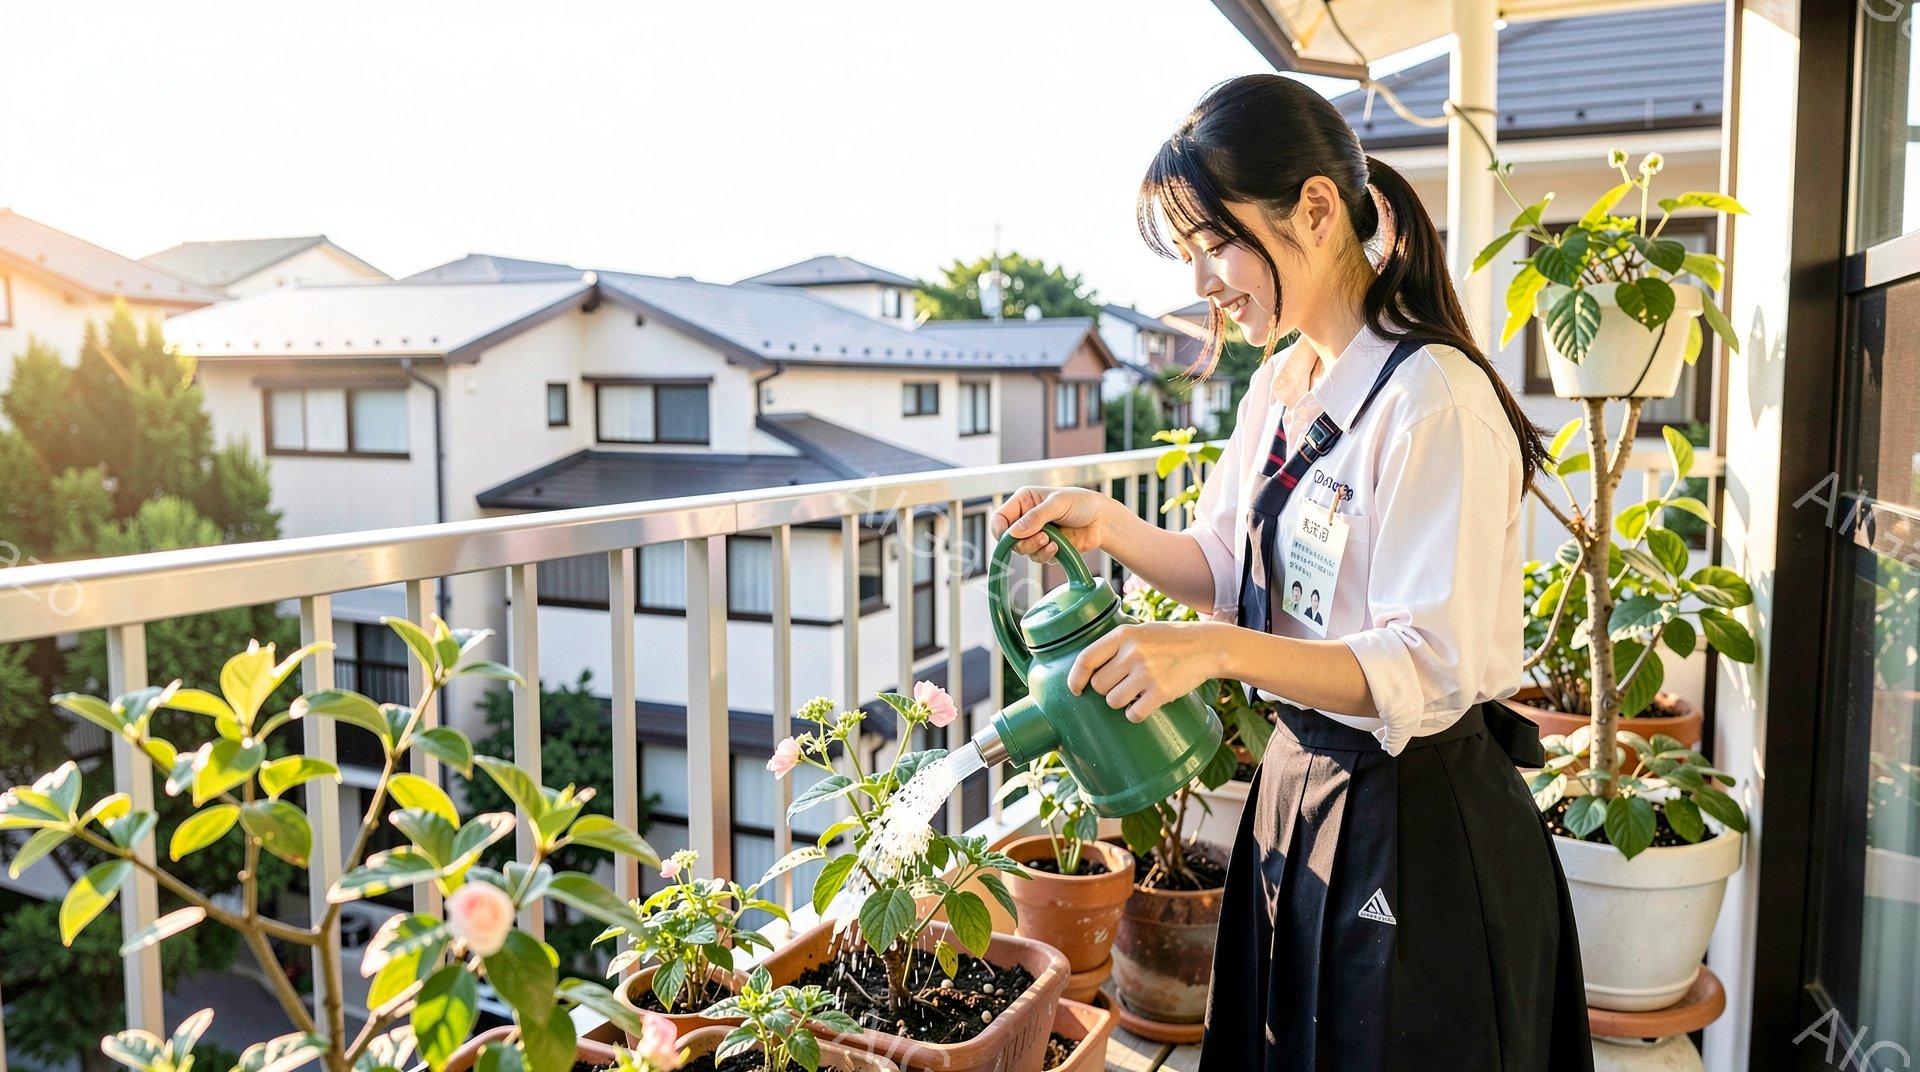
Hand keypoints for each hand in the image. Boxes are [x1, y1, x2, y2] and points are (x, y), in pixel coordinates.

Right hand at [988, 486, 1113, 564]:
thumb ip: (1035, 517)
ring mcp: (1035, 535)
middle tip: (1042, 537)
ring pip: (1023, 551)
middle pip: (1009, 539)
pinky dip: (1046, 555)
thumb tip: (1013, 532)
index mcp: (1023, 502)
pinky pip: (1038, 558)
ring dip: (1036, 549)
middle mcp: (1026, 519)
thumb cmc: (1081, 503)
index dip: (1000, 530)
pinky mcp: (1046, 549)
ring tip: (1053, 541)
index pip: (1000, 518)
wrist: (1102, 520)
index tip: (1008, 538)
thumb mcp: (1057, 503)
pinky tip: (1059, 547)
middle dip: (1024, 542)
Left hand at [1065, 620, 1224, 722]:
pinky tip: (1143, 706)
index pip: (1086, 660)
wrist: (1207, 647)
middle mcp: (1133, 653)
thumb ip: (1117, 645)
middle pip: (1099, 685)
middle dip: (1106, 690)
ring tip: (1135, 693)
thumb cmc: (1169, 640)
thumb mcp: (1141, 631)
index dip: (1075, 678)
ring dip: (1120, 702)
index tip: (1076, 689)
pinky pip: (1134, 714)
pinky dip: (1135, 714)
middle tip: (1122, 685)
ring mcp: (1147, 673)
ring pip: (1113, 701)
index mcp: (1123, 635)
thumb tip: (1087, 669)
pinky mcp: (1161, 692)